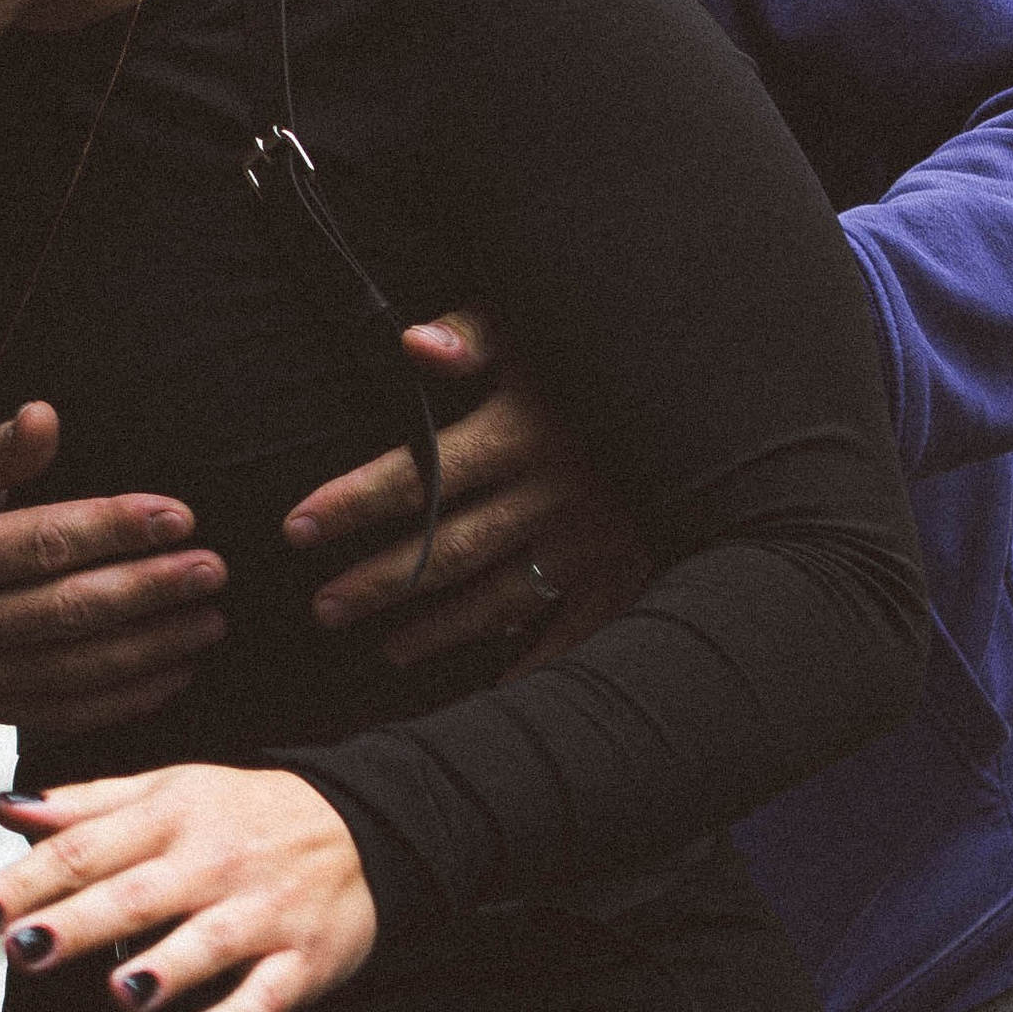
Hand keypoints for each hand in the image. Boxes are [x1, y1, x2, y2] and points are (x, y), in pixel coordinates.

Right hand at [0, 404, 229, 730]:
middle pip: (70, 609)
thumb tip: (45, 416)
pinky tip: (177, 668)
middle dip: (150, 589)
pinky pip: (67, 711)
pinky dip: (127, 697)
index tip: (181, 515)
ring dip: (152, 646)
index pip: (44, 543)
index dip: (116, 528)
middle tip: (212, 569)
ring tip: (210, 619)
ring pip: (77, 668)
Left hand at [0, 763, 374, 1011]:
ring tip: (124, 991)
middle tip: (21, 950)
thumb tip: (6, 810)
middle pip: (134, 894)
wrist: (360, 824)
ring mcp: (260, 911)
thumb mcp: (168, 791)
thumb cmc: (238, 813)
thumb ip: (86, 806)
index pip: (84, 849)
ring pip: (207, 942)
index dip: (24, 882)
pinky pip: (269, 993)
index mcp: (169, 816)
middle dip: (77, 923)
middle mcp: (211, 861)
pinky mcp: (304, 959)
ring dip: (165, 967)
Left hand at [284, 313, 653, 670]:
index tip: (295, 528)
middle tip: (322, 609)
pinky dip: (534, 665)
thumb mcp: (542, 327)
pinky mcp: (630, 570)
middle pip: (445, 550)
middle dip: (377, 583)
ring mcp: (591, 542)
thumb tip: (411, 343)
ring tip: (386, 649)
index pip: (416, 474)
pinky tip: (494, 684)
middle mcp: (549, 496)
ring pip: (499, 600)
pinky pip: (575, 633)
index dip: (351, 503)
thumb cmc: (609, 354)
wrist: (717, 402)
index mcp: (519, 433)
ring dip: (438, 629)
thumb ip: (475, 334)